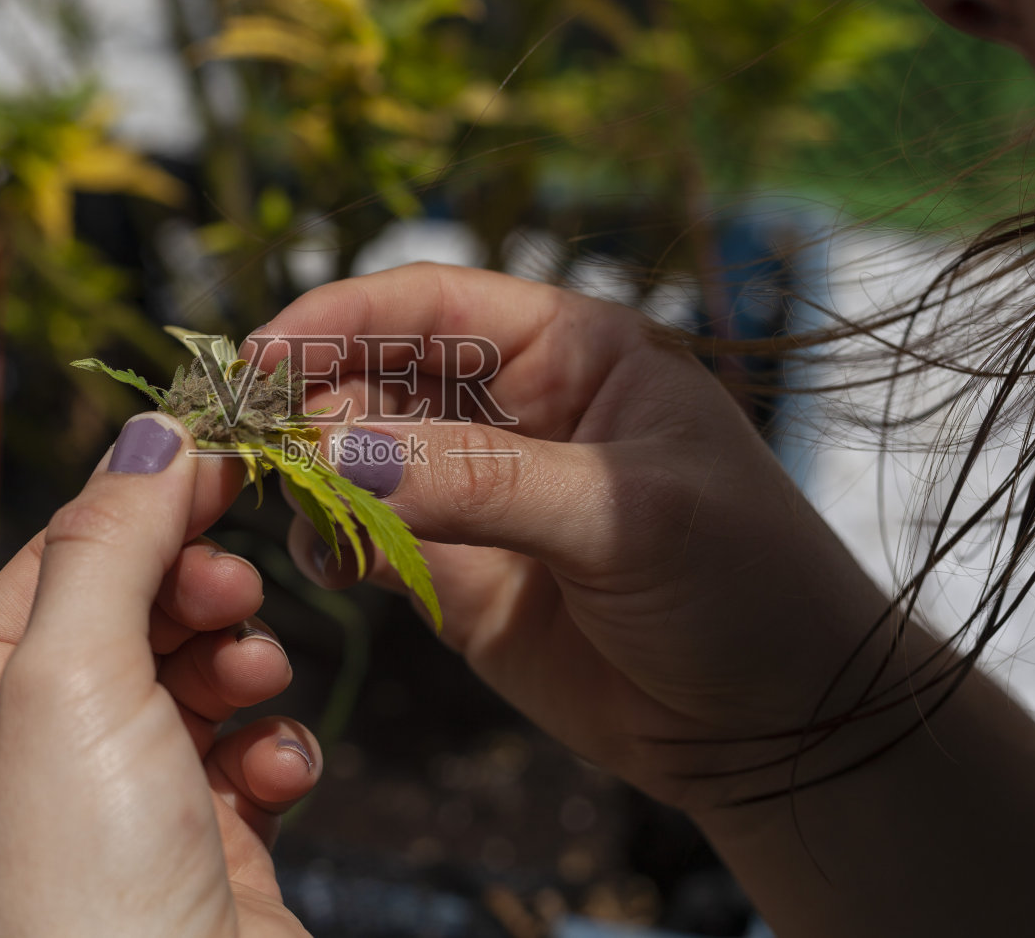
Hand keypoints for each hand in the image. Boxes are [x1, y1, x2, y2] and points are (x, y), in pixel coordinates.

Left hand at [0, 413, 317, 936]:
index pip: (53, 562)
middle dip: (193, 591)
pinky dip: (270, 747)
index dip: (140, 505)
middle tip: (238, 588)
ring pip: (195, 678)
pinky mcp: (199, 853)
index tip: (226, 458)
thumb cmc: (80, 881)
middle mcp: (26, 758)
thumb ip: (111, 542)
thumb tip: (153, 424)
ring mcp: (115, 809)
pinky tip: (278, 773)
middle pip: (128, 613)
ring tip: (257, 683)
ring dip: (240, 664)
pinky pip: (242, 757)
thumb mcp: (69, 680)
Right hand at [254, 263, 893, 815]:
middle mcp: (517, 407)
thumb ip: (480, 481)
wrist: (784, 731)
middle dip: (308, 401)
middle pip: (375, 373)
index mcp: (573, 350)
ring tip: (292, 508)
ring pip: (358, 456)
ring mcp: (481, 493)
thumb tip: (331, 453)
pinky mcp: (459, 574)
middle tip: (251, 448)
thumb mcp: (625, 513)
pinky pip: (367, 538)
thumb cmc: (746, 586)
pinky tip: (328, 563)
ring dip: (311, 474)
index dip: (336, 318)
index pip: (430, 303)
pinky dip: (330, 542)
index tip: (256, 357)